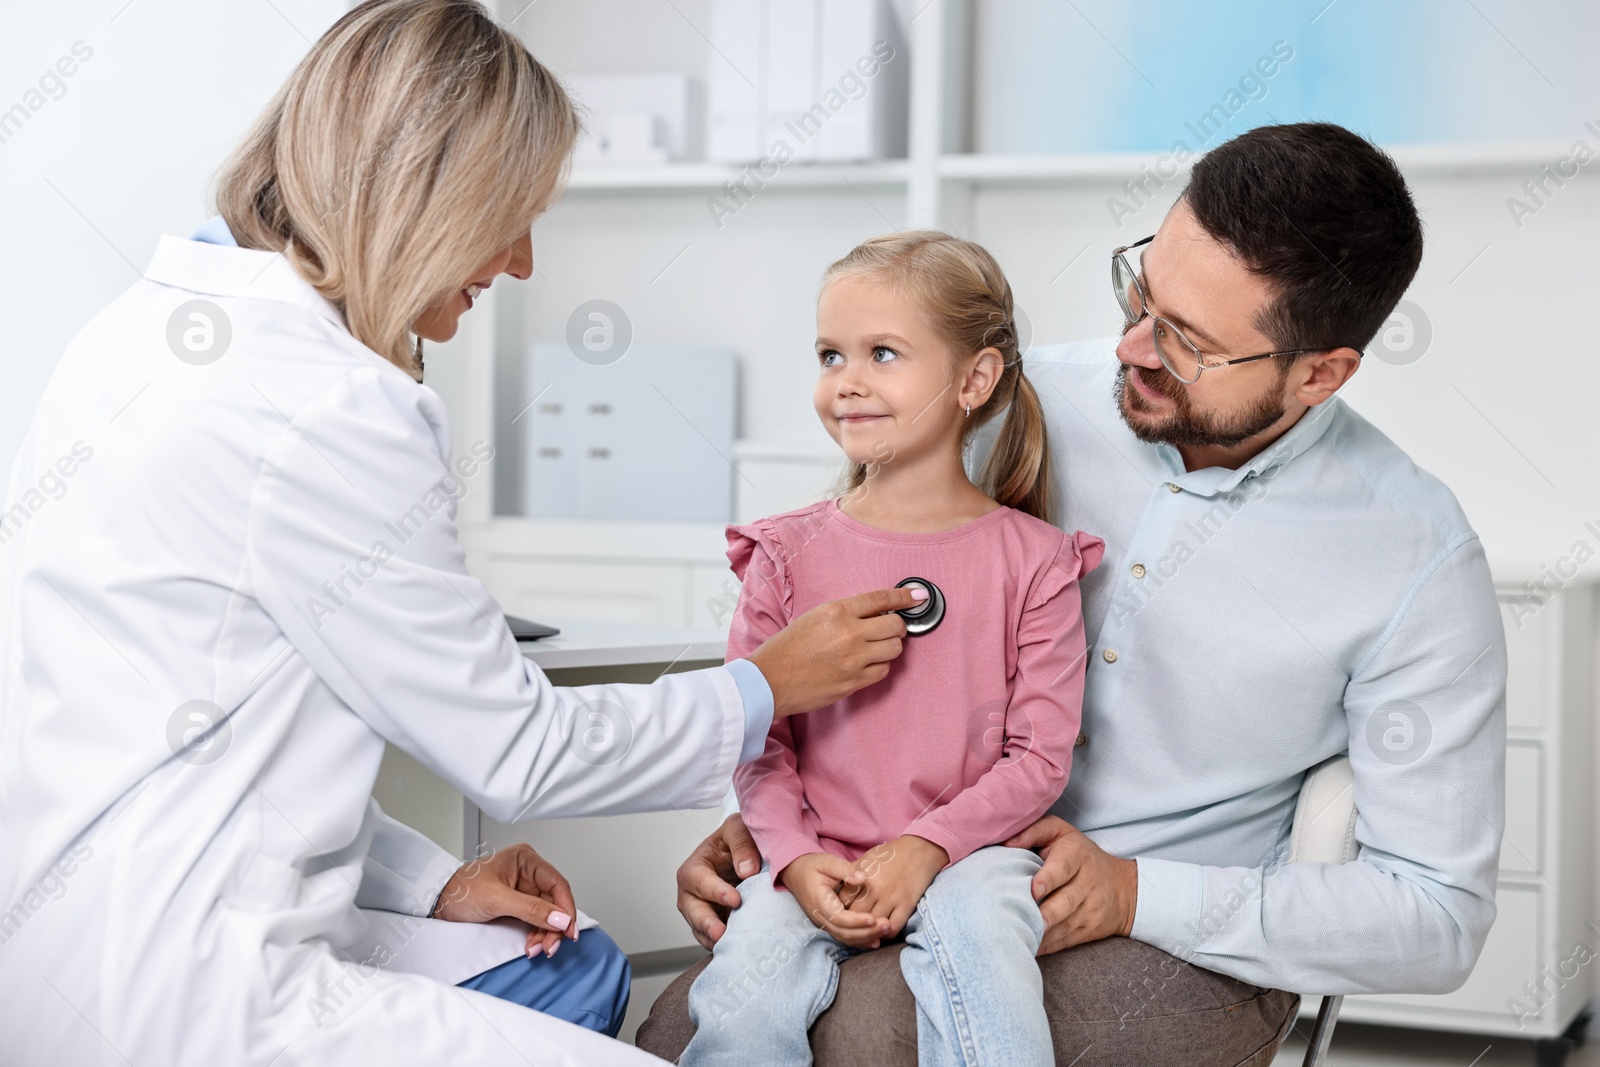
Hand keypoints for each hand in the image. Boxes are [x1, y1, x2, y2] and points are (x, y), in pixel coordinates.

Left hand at [432, 843, 578, 959]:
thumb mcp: (496, 899)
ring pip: (547, 915)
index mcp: (526, 860)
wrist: (437, 903)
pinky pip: (535, 922)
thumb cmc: (460, 892)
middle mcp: (528, 873)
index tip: (568, 930)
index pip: (557, 884)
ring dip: (545, 934)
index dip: (566, 908)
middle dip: (553, 926)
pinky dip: (536, 935)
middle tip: (550, 946)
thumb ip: (531, 909)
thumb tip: (561, 918)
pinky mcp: (518, 906)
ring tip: (537, 949)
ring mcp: (524, 890)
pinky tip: (531, 945)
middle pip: (554, 902)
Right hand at [675, 814, 763, 949]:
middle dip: (706, 923)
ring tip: (730, 945)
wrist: (746, 855)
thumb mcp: (739, 829)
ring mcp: (702, 912)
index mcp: (695, 867)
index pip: (699, 881)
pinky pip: (715, 940)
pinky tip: (738, 947)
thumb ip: (742, 844)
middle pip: (692, 911)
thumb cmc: (737, 839)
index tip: (735, 899)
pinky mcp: (716, 925)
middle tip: (721, 932)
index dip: (716, 891)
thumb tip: (746, 870)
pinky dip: (725, 944)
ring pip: (701, 930)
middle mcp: (692, 893)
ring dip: (714, 939)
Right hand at [747, 587, 922, 717]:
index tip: (918, 596)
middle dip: (897, 626)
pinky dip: (879, 666)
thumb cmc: (786, 648)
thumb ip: (845, 614)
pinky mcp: (855, 682)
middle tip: (889, 628)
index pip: (881, 599)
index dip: (904, 597)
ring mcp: (854, 660)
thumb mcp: (814, 617)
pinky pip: (883, 671)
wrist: (770, 680)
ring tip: (873, 648)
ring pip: (895, 649)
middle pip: (896, 626)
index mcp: (837, 611)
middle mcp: (849, 633)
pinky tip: (865, 664)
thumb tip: (874, 614)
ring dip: (889, 647)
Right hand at [779, 852, 889, 947]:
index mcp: (819, 900)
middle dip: (866, 932)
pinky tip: (876, 940)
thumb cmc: (813, 865)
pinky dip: (860, 940)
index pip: (839, 918)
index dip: (857, 921)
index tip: (874, 918)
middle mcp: (820, 916)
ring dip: (866, 938)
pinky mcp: (829, 924)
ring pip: (845, 938)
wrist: (796, 873)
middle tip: (887, 925)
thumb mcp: (827, 861)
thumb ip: (845, 869)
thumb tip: (863, 878)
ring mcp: (823, 922)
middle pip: (844, 932)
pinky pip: (844, 937)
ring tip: (886, 931)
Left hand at [841, 835, 947, 938]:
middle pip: (855, 916)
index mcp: (862, 876)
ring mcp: (891, 898)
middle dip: (852, 923)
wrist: (920, 850)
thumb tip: (839, 891)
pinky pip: (893, 928)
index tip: (842, 913)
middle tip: (853, 926)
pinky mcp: (907, 904)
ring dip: (869, 931)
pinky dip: (886, 933)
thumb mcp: (867, 859)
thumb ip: (852, 875)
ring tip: (866, 931)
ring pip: (872, 925)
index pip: (843, 901)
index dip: (840, 909)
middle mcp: (875, 888)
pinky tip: (883, 931)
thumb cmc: (891, 854)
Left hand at [1007, 816, 1136, 954]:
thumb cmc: (1079, 854)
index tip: (1034, 890)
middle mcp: (1087, 882)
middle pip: (1066, 901)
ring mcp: (1091, 909)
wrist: (1123, 887)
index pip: (1063, 867)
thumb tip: (1005, 841)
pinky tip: (1030, 949)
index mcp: (1077, 855)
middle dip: (1046, 914)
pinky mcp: (1090, 930)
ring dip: (1043, 934)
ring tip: (1022, 937)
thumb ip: (1034, 831)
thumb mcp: (1061, 832)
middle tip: (1027, 920)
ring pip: (1066, 925)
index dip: (1049, 879)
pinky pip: (1067, 941)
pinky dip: (1048, 947)